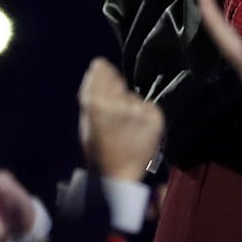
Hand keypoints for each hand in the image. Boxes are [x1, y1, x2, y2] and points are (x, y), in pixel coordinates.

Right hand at [77, 58, 164, 181]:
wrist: (118, 175)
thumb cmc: (99, 150)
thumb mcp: (86, 122)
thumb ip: (91, 94)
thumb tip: (99, 68)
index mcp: (96, 105)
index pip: (101, 72)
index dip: (102, 68)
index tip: (101, 66)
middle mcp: (117, 104)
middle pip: (118, 82)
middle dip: (116, 89)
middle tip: (115, 110)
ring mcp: (138, 111)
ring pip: (133, 97)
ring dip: (130, 106)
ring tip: (126, 128)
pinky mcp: (155, 118)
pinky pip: (148, 107)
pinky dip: (144, 115)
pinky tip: (137, 131)